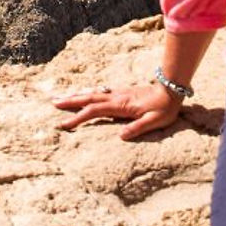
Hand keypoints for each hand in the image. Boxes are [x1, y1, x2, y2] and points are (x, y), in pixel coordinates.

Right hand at [53, 82, 183, 141]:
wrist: (171, 89)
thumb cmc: (164, 108)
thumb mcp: (154, 121)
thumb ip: (138, 128)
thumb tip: (120, 136)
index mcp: (121, 106)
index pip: (94, 111)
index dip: (78, 117)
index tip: (64, 125)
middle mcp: (116, 97)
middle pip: (88, 98)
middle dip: (70, 101)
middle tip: (53, 102)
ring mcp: (118, 93)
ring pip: (93, 93)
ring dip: (77, 95)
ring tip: (63, 97)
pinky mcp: (122, 92)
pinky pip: (100, 91)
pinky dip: (88, 92)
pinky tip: (85, 93)